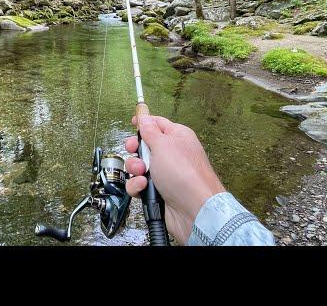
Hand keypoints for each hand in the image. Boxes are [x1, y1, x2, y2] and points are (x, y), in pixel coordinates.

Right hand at [125, 115, 224, 244]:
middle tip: (134, 151)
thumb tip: (144, 116)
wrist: (193, 209)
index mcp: (177, 137)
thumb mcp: (163, 144)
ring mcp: (164, 173)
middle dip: (135, 150)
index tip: (132, 122)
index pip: (157, 123)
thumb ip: (149, 130)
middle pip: (144, 145)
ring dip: (135, 169)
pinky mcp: (158, 190)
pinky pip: (139, 184)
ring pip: (139, 166)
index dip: (144, 122)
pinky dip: (138, 185)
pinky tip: (144, 187)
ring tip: (142, 173)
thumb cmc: (185, 174)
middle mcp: (171, 154)